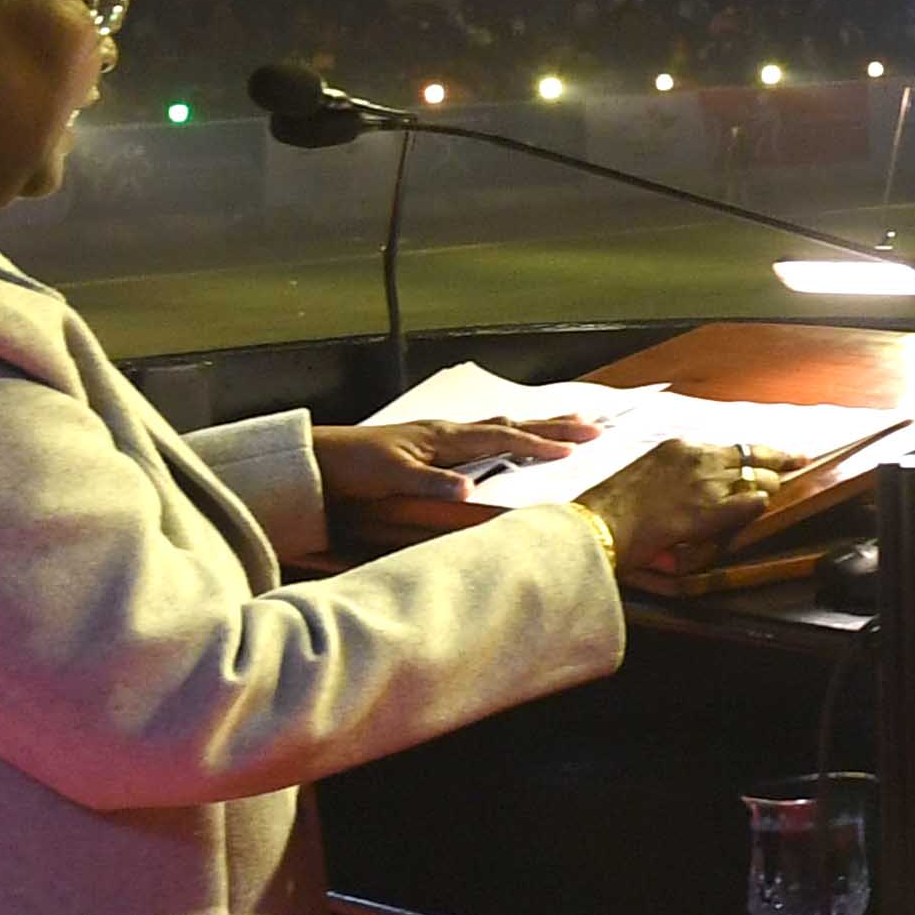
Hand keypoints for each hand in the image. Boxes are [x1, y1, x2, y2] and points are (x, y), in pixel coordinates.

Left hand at [318, 415, 603, 503]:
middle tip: (595, 426)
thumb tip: (470, 491)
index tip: (576, 450)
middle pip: (512, 424)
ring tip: (568, 423)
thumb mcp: (391, 479)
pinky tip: (513, 436)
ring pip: (500, 425)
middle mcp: (449, 431)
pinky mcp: (432, 443)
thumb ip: (431, 484)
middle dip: (554, 426)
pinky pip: (484, 433)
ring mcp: (441, 435)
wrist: (319, 458)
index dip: (540, 445)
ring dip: (536, 425)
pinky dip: (510, 432)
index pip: (504, 440)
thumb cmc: (353, 468)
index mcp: (445, 438)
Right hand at [579, 437, 796, 576]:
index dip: (762, 451)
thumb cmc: (612, 508)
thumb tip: (694, 489)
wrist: (597, 525)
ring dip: (770, 488)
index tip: (784, 453)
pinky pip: (749, 504)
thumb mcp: (647, 475)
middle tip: (797, 465)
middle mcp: (696, 459)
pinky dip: (759, 505)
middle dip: (776, 465)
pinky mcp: (707, 511)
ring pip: (756, 479)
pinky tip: (764, 508)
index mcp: (679, 448)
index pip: (733, 446)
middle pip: (752, 456)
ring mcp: (704, 484)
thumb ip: (676, 476)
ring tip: (778, 493)